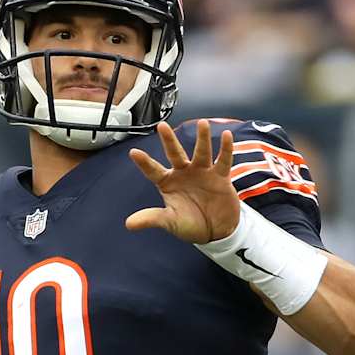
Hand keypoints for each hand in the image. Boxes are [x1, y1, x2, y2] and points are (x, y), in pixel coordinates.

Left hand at [125, 120, 240, 243]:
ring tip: (202, 123)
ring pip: (201, 152)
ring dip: (202, 138)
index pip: (153, 171)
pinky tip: (226, 136)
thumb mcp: (169, 222)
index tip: (133, 152)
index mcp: (168, 183)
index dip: (144, 163)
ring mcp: (202, 173)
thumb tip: (128, 224)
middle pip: (175, 154)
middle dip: (169, 141)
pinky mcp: (220, 177)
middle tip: (162, 126)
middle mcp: (184, 173)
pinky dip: (226, 149)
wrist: (216, 231)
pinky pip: (223, 160)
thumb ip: (151, 218)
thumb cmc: (190, 224)